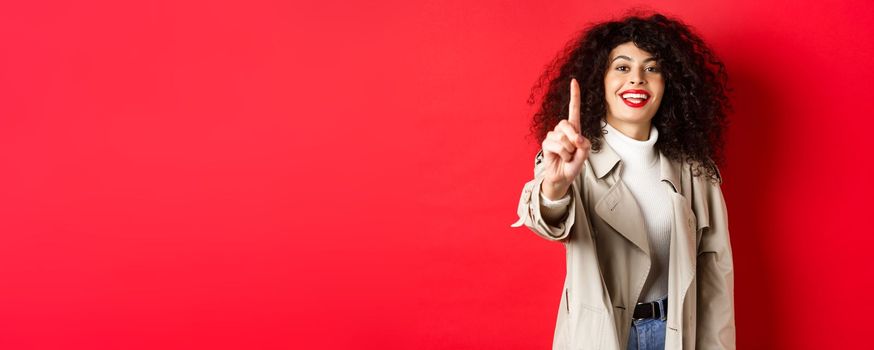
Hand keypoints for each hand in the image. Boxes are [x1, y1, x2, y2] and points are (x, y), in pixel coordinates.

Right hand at [540, 78, 590, 199]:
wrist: (562, 177)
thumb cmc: (574, 165)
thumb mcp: (585, 155)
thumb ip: (585, 146)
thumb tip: (577, 138)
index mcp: (574, 128)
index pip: (573, 109)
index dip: (574, 95)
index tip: (573, 81)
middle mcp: (562, 130)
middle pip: (566, 123)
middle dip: (573, 137)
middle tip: (575, 150)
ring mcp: (553, 136)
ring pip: (562, 137)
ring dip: (569, 150)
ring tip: (568, 156)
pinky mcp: (546, 144)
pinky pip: (556, 145)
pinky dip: (563, 153)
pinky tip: (561, 157)